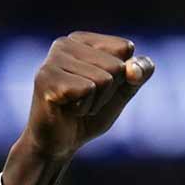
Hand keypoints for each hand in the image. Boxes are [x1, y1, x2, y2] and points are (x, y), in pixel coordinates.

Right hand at [19, 31, 154, 159]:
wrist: (59, 144)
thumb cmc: (89, 115)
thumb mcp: (121, 92)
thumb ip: (138, 74)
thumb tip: (135, 67)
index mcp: (82, 40)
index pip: (126, 48)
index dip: (122, 78)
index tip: (98, 88)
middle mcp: (65, 43)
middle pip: (117, 65)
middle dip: (108, 93)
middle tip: (85, 101)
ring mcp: (53, 59)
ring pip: (104, 79)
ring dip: (95, 103)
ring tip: (75, 106)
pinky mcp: (46, 78)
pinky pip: (88, 90)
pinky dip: (84, 108)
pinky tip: (67, 110)